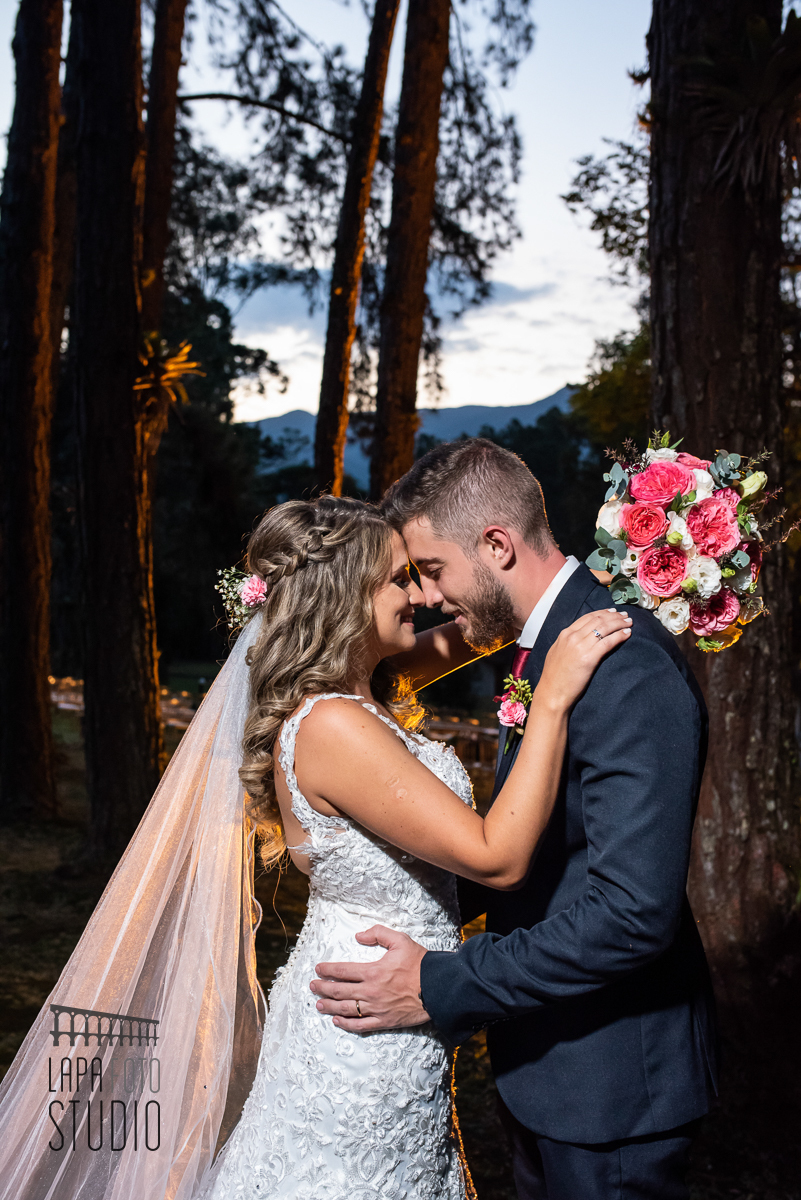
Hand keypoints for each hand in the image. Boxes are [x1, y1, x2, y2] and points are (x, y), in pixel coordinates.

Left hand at [311, 925, 428, 1032]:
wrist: (438, 987)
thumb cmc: (420, 963)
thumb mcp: (400, 940)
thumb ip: (377, 933)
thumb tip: (358, 936)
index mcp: (373, 971)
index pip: (343, 971)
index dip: (328, 970)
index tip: (318, 969)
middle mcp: (371, 992)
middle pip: (339, 991)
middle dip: (323, 988)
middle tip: (312, 986)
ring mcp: (376, 1009)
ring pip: (346, 1009)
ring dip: (330, 1007)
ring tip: (318, 1005)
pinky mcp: (384, 1021)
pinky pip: (361, 1025)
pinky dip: (346, 1024)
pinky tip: (337, 1022)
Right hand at [538, 608, 631, 711]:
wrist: (552, 692)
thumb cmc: (555, 677)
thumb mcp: (557, 652)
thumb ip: (568, 642)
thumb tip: (580, 637)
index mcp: (565, 634)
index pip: (587, 617)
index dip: (602, 613)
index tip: (612, 612)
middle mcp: (572, 637)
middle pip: (598, 620)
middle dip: (614, 616)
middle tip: (625, 615)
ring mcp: (580, 646)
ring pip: (605, 628)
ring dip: (619, 623)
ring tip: (629, 623)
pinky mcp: (589, 658)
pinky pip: (608, 642)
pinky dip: (619, 636)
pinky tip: (627, 634)